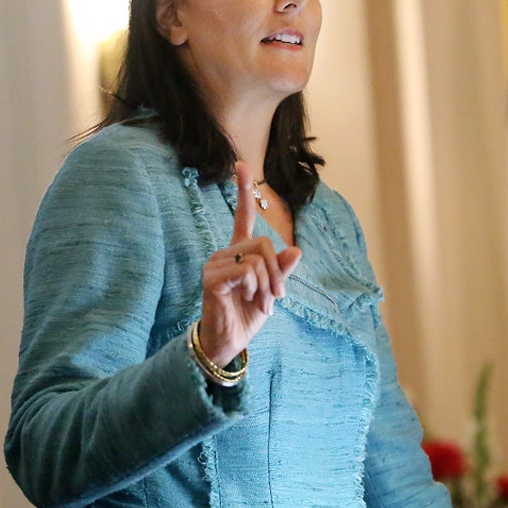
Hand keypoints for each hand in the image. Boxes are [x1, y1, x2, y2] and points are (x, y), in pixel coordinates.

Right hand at [196, 161, 300, 366]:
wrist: (228, 342)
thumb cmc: (246, 315)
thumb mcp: (270, 292)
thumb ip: (281, 272)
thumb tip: (295, 250)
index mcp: (238, 252)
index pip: (242, 217)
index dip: (243, 192)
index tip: (241, 165)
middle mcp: (224, 253)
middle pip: (264, 243)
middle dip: (277, 273)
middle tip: (275, 299)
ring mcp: (215, 264)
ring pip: (258, 259)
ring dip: (268, 286)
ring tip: (261, 304)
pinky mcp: (212, 278)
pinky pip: (247, 271)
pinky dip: (255, 288)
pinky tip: (246, 300)